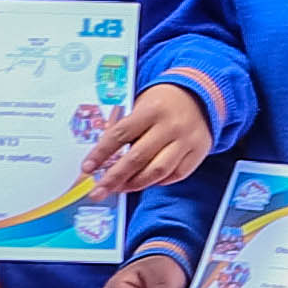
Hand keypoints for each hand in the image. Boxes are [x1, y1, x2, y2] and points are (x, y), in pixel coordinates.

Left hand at [98, 79, 223, 198]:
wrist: (200, 96)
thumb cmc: (162, 103)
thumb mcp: (140, 105)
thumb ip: (123, 128)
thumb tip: (102, 157)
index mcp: (151, 111)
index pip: (120, 135)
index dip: (101, 154)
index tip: (87, 168)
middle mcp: (170, 127)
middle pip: (137, 158)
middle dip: (114, 178)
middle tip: (98, 191)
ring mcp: (186, 141)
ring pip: (158, 171)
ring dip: (135, 184)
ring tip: (120, 188)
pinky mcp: (198, 152)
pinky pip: (176, 175)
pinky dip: (158, 181)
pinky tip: (145, 181)